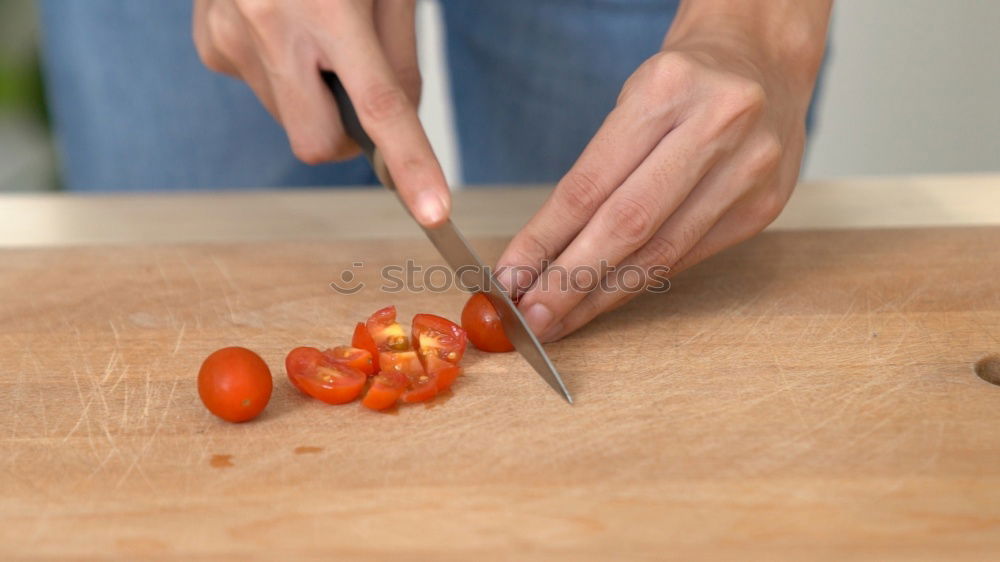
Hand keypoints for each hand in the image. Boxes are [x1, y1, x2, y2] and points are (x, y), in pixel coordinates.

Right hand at [193, 0, 448, 225]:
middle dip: (346, 139)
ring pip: (289, 118)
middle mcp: (268, 27)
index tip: (432, 212)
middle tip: (358, 89)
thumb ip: (400, 56)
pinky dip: (283, 75)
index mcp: (326, 7)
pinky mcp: (209, 45)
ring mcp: (229, 39)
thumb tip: (400, 126)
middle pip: (317, 143)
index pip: (377, 106)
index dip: (409, 163)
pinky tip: (280, 27)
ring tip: (313, 28)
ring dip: (313, 95)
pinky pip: (261, 90)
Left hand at [496, 0, 831, 340]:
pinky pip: (687, 258)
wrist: (762, 61)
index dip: (545, 239)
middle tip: (531, 317)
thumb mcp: (631, 101)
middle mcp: (716, 125)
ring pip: (660, 253)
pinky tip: (606, 299)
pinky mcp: (763, 207)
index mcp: (667, 88)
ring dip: (602, 295)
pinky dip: (640, 283)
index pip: (590, 184)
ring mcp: (748, 169)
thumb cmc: (681, 86)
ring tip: (559, 320)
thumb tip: (538, 254)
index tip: (510, 277)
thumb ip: (594, 174)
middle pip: (628, 225)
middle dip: (571, 280)